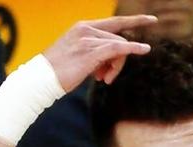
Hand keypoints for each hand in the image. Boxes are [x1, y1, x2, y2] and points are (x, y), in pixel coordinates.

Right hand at [43, 15, 157, 91]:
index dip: (134, 20)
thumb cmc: (58, 72)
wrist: (41, 79)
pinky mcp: (91, 52)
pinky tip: (145, 50)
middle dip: (119, 59)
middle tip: (108, 77)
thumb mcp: (78, 58)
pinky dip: (133, 49)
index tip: (151, 20)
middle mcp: (85, 29)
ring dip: (116, 66)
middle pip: (118, 39)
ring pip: (118, 47)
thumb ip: (95, 54)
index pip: (114, 22)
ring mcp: (88, 39)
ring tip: (105, 79)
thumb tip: (109, 64)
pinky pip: (119, 48)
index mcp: (82, 27)